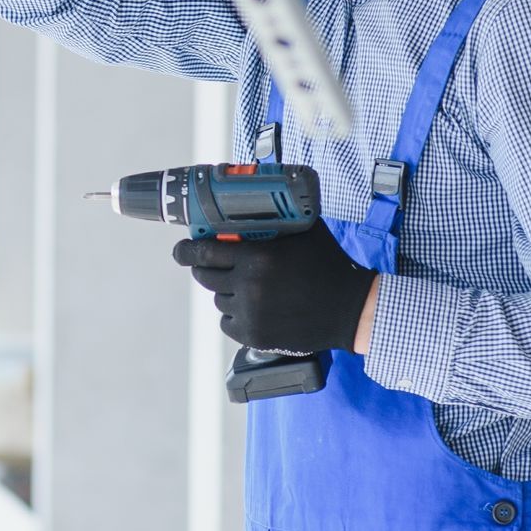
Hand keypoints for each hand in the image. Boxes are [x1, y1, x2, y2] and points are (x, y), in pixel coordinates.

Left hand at [173, 219, 375, 355]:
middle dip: (204, 268)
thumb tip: (255, 193)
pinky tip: (252, 307)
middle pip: (204, 277)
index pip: (203, 253)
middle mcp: (249, 287)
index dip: (186, 250)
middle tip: (211, 263)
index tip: (180, 249)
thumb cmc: (328, 264)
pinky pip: (227, 322)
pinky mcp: (254, 337)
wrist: (350, 309)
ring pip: (218, 300)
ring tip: (246, 285)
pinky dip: (234, 314)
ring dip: (225, 291)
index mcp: (257, 258)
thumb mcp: (304, 230)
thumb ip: (276, 216)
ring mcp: (250, 314)